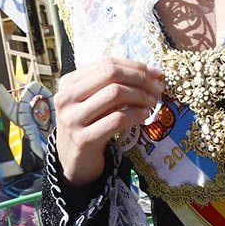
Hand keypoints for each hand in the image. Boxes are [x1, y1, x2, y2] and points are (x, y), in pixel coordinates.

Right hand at [54, 58, 163, 186]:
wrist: (74, 162)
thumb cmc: (89, 126)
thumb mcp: (93, 101)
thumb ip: (112, 85)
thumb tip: (150, 72)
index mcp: (68, 82)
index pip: (106, 63)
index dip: (134, 66)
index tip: (155, 73)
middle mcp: (66, 97)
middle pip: (111, 74)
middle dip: (140, 79)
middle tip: (158, 88)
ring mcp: (72, 118)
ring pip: (115, 93)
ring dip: (140, 96)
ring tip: (152, 102)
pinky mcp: (83, 139)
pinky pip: (117, 120)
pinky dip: (136, 115)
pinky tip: (144, 116)